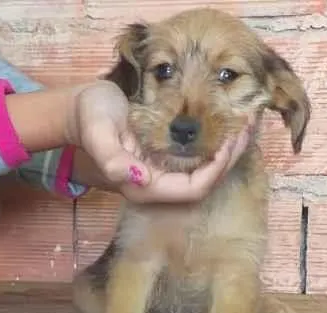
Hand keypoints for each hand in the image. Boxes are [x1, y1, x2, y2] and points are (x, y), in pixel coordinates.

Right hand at [66, 80, 253, 202]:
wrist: (79, 109)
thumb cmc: (89, 118)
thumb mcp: (98, 133)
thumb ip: (113, 159)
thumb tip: (140, 179)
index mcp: (144, 186)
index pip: (192, 189)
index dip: (215, 171)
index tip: (228, 143)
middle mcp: (158, 183)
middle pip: (205, 182)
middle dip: (229, 158)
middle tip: (248, 127)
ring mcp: (163, 170)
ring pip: (205, 169)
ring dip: (228, 150)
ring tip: (246, 124)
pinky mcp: (166, 157)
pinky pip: (198, 156)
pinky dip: (216, 142)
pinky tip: (228, 124)